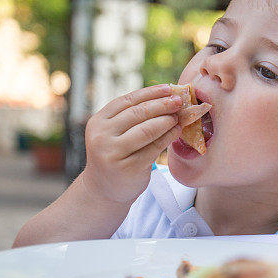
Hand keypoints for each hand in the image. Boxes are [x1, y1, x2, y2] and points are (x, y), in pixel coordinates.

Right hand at [80, 84, 183, 206]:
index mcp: (98, 122)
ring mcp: (114, 153)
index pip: (127, 101)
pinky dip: (168, 137)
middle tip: (179, 101)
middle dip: (162, 105)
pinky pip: (154, 147)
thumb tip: (166, 97)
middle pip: (138, 113)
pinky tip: (176, 131)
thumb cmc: (115, 155)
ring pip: (147, 130)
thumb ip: (131, 117)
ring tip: (178, 117)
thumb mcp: (114, 133)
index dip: (150, 93)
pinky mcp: (129, 168)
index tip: (168, 88)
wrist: (103, 189)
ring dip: (167, 120)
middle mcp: (102, 136)